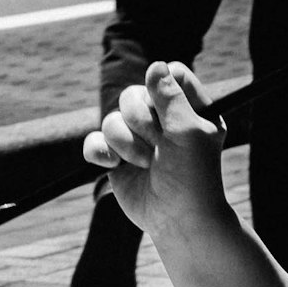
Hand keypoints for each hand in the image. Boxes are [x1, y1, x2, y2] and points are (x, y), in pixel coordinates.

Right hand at [83, 63, 226, 234]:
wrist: (178, 221)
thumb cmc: (193, 178)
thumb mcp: (188, 133)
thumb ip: (171, 98)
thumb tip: (156, 65)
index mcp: (190, 109)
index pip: (169, 75)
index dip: (161, 90)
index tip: (168, 114)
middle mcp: (162, 120)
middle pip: (133, 94)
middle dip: (141, 123)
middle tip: (159, 147)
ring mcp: (137, 138)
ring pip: (111, 118)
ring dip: (125, 143)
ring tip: (145, 165)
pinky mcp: (115, 157)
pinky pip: (94, 141)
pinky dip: (100, 152)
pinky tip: (113, 166)